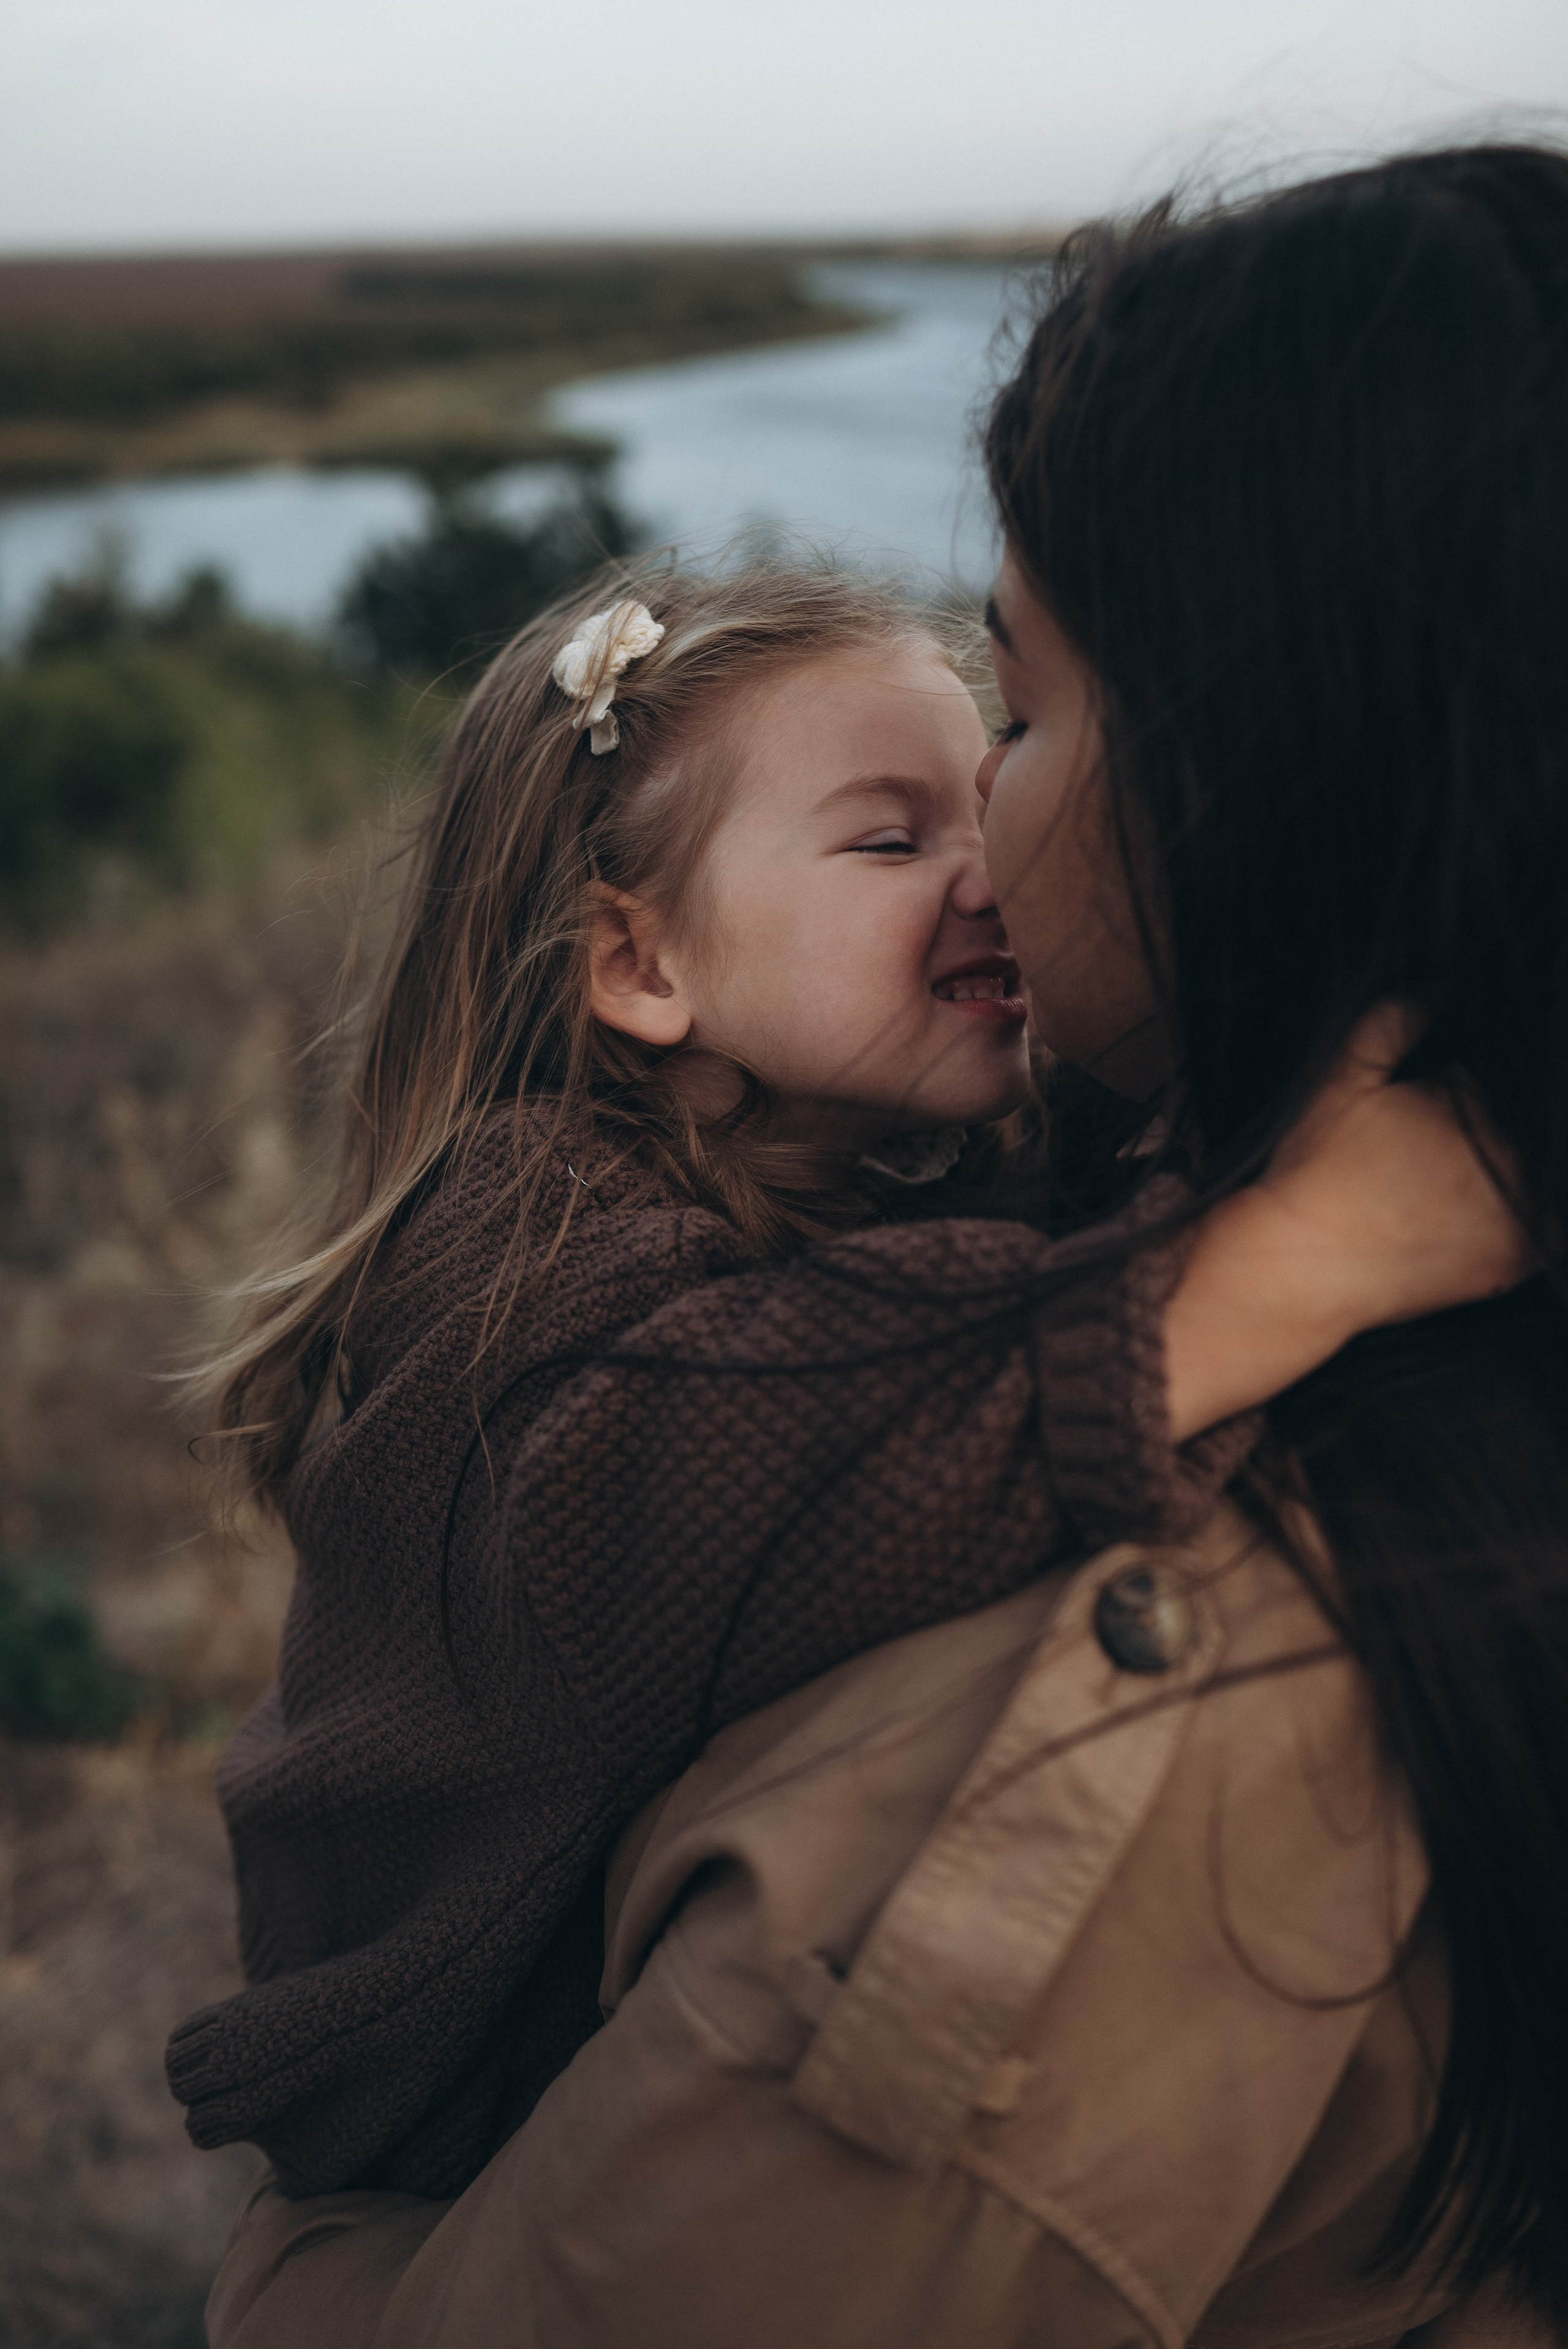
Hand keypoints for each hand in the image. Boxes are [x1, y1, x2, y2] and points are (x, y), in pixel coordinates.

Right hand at [1165, 1006, 1532, 1441]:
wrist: (1298, 1270)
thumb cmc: (1314, 1173)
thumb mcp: (1340, 1078)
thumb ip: (1394, 1018)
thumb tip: (1439, 986)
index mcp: (1478, 1103)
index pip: (1503, 1069)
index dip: (1467, 1078)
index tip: (1436, 1093)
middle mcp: (1512, 1159)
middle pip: (1525, 1119)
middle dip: (1489, 1119)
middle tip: (1429, 1143)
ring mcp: (1520, 1216)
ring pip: (1537, 1167)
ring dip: (1508, 1163)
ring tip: (1440, 1177)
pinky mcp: (1517, 1261)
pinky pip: (1543, 1222)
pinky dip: (1520, 1210)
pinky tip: (1465, 1208)